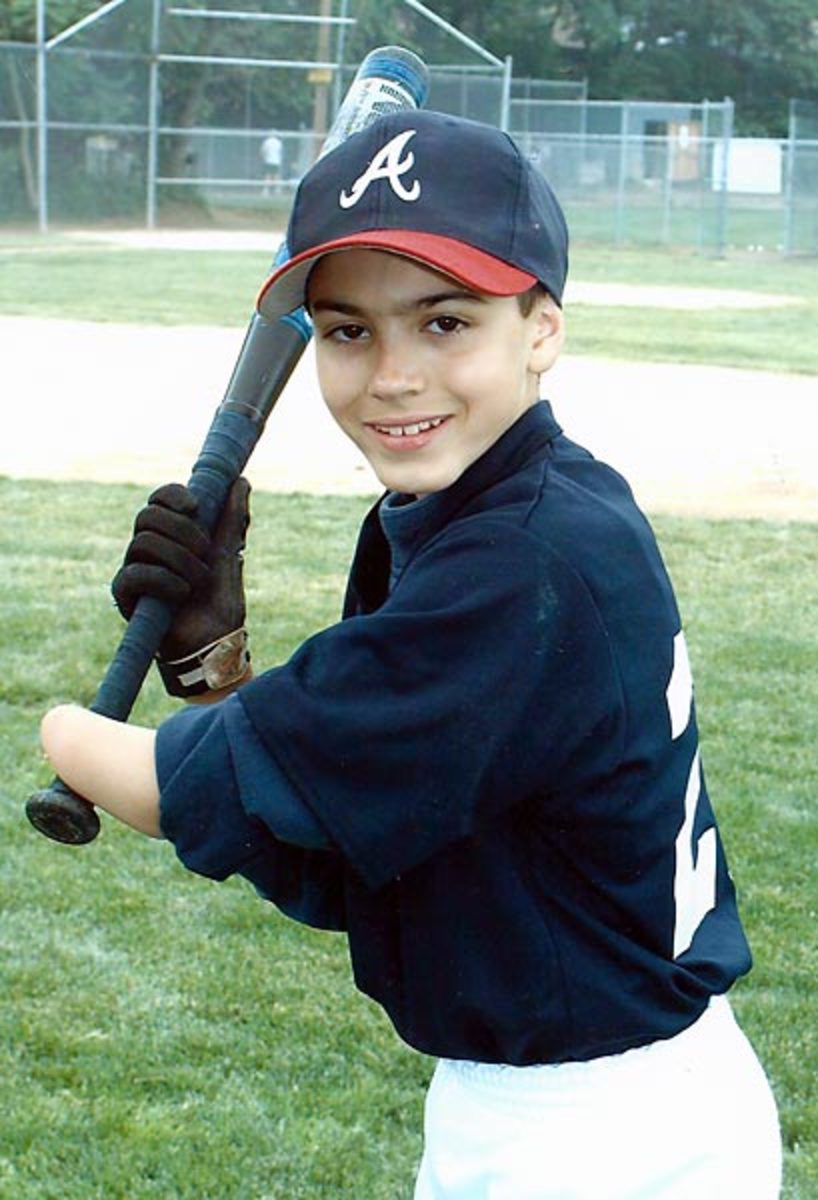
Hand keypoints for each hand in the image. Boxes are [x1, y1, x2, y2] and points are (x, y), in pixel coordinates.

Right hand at [111, 479, 251, 697]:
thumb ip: (232, 519)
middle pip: (148, 516)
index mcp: (170, 535)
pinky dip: (164, 580)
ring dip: (179, 560)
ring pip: (143, 542)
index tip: (196, 506)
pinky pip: (135, 574)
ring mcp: (133, 570)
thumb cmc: (219, 602)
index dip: (172, 495)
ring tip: (198, 581)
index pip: (158, 499)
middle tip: (205, 553)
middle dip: (182, 531)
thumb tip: (240, 481)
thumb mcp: (229, 555)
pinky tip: (183, 594)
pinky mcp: (125, 596)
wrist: (215, 643)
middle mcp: (146, 549)